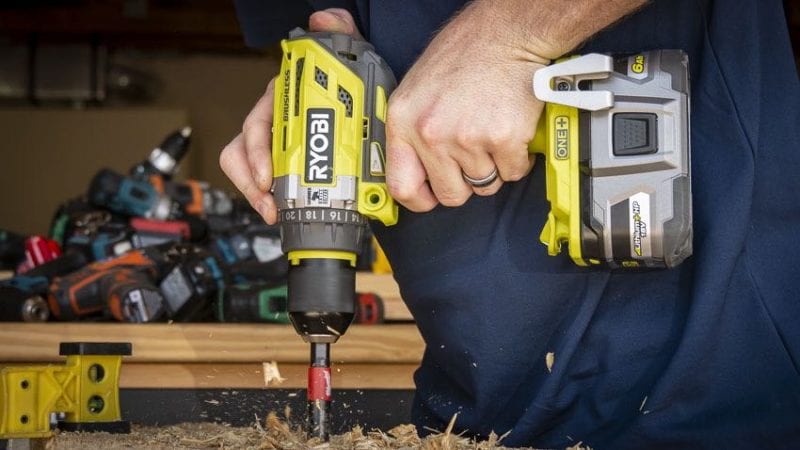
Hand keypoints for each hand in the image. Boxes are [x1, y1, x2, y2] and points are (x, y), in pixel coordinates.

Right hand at [219, 8, 362, 223]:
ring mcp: (276, 142)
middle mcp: (275, 119)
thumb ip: (340, 36)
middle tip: (271, 198)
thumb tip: (326, 18)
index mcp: (286, 98)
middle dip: (254, 178)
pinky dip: (267, 199)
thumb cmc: (352, 90)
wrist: (365, 113)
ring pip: (247, 167)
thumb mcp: (351, 63)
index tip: (267, 173)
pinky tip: (278, 211)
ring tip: (273, 209)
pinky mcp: (283, 164)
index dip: (259, 149)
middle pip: (245, 149)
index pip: (259, 120)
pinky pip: (263, 183)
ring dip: (256, 192)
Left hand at [385, 1, 548, 211]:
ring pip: (485, 184)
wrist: (506, 34)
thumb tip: (415, 173)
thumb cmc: (465, 56)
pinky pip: (513, 172)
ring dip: (493, 166)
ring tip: (491, 133)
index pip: (401, 186)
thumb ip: (411, 133)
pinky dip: (517, 158)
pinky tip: (511, 132)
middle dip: (465, 182)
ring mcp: (468, 138)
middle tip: (472, 156)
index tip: (431, 196)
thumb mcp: (417, 91)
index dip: (420, 199)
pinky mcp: (504, 139)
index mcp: (404, 121)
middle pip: (450, 194)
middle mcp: (431, 133)